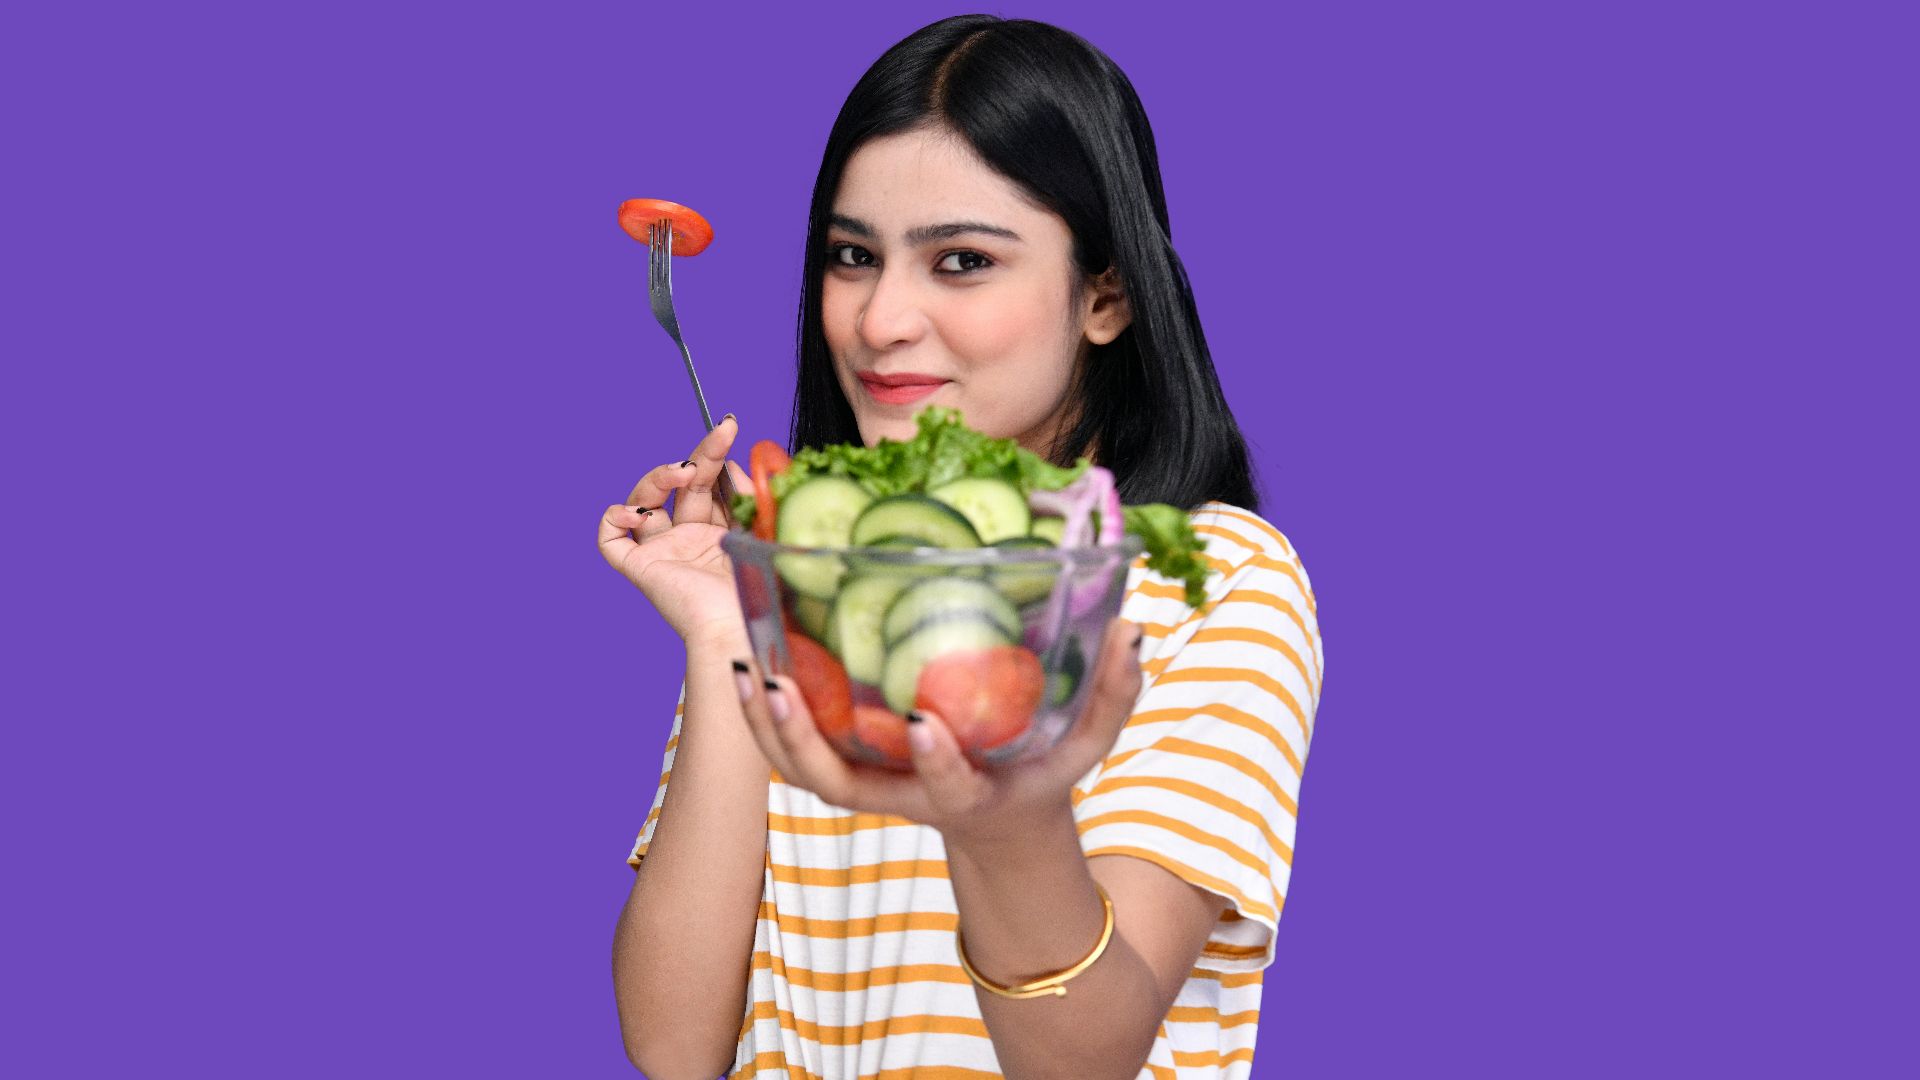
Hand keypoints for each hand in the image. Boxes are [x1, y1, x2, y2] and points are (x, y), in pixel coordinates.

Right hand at [597, 415, 752, 644]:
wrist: (739, 630)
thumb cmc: (762, 595)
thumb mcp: (764, 532)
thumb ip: (752, 498)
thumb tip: (736, 465)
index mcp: (724, 538)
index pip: (713, 487)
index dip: (719, 461)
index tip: (733, 437)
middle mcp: (691, 543)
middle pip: (683, 488)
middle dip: (700, 456)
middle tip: (720, 432)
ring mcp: (664, 554)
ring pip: (646, 501)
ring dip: (659, 476)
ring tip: (683, 472)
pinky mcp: (640, 569)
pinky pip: (610, 540)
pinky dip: (613, 518)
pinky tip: (639, 512)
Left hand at [734, 616, 1145, 847]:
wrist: (1001, 819)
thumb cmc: (1044, 769)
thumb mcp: (1087, 741)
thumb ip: (1112, 690)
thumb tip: (1132, 628)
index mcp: (969, 794)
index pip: (950, 786)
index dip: (935, 761)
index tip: (923, 722)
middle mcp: (908, 796)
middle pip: (840, 785)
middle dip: (805, 741)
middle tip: (779, 687)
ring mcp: (873, 784)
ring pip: (804, 771)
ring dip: (768, 728)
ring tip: (748, 669)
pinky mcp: (852, 766)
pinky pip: (796, 750)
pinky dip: (767, 716)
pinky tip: (749, 662)